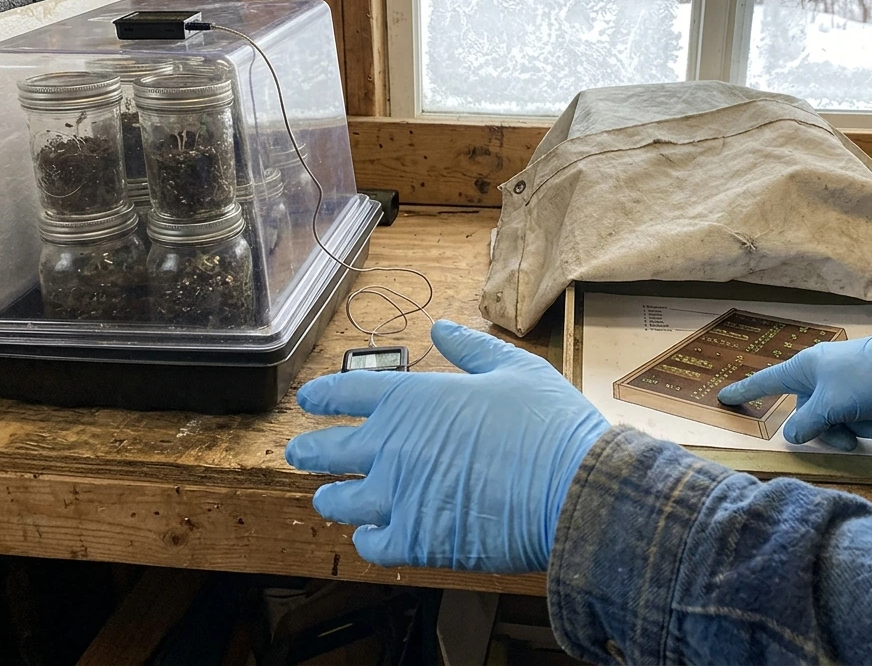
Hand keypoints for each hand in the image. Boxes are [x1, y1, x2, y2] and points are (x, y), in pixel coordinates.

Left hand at [285, 320, 609, 572]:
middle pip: (326, 449)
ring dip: (330, 497)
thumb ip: (469, 349)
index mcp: (412, 399)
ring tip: (327, 498)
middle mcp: (392, 447)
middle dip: (308, 449)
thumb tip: (441, 327)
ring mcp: (399, 498)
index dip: (322, 395)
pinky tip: (370, 536)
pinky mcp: (416, 542)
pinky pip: (372, 545)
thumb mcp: (513, 368)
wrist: (572, 488)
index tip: (308, 400)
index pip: (346, 391)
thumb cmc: (547, 424)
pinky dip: (366, 540)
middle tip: (298, 452)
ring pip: (338, 501)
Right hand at [717, 336, 871, 450]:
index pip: (765, 382)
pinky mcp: (864, 385)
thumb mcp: (830, 406)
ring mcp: (842, 379)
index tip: (723, 397)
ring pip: (836, 415)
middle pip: (809, 411)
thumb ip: (806, 424)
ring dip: (855, 426)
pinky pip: (855, 410)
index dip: (744, 391)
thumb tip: (790, 435)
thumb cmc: (863, 381)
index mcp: (803, 369)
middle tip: (850, 440)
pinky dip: (869, 418)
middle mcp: (819, 372)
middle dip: (831, 430)